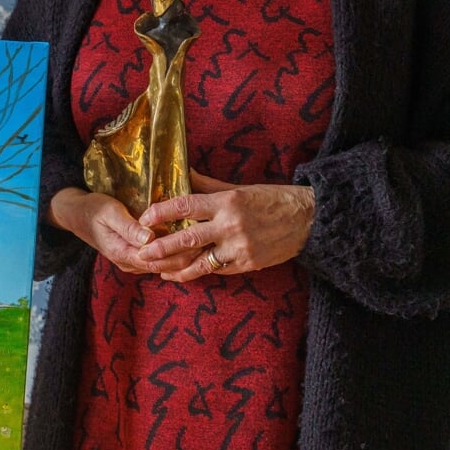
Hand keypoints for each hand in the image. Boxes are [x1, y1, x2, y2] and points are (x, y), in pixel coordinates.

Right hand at [50, 188, 196, 275]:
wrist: (75, 214)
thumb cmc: (93, 208)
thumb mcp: (109, 212)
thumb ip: (128, 226)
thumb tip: (149, 238)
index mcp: (123, 253)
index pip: (158, 260)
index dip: (179, 252)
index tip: (198, 240)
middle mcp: (129, 262)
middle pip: (164, 266)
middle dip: (186, 256)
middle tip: (208, 242)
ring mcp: (132, 261)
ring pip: (163, 265)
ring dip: (182, 256)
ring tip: (204, 243)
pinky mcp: (135, 255)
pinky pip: (158, 259)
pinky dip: (173, 253)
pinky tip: (188, 242)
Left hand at [135, 170, 316, 282]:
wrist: (308, 219)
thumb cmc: (272, 199)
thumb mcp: (240, 188)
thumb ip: (209, 186)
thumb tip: (185, 174)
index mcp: (227, 202)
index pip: (186, 205)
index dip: (162, 212)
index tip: (144, 217)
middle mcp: (231, 225)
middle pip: (188, 238)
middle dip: (162, 247)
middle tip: (141, 252)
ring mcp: (239, 248)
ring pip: (201, 263)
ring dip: (177, 269)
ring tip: (159, 272)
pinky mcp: (248, 265)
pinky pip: (218, 270)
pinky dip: (200, 272)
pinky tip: (184, 274)